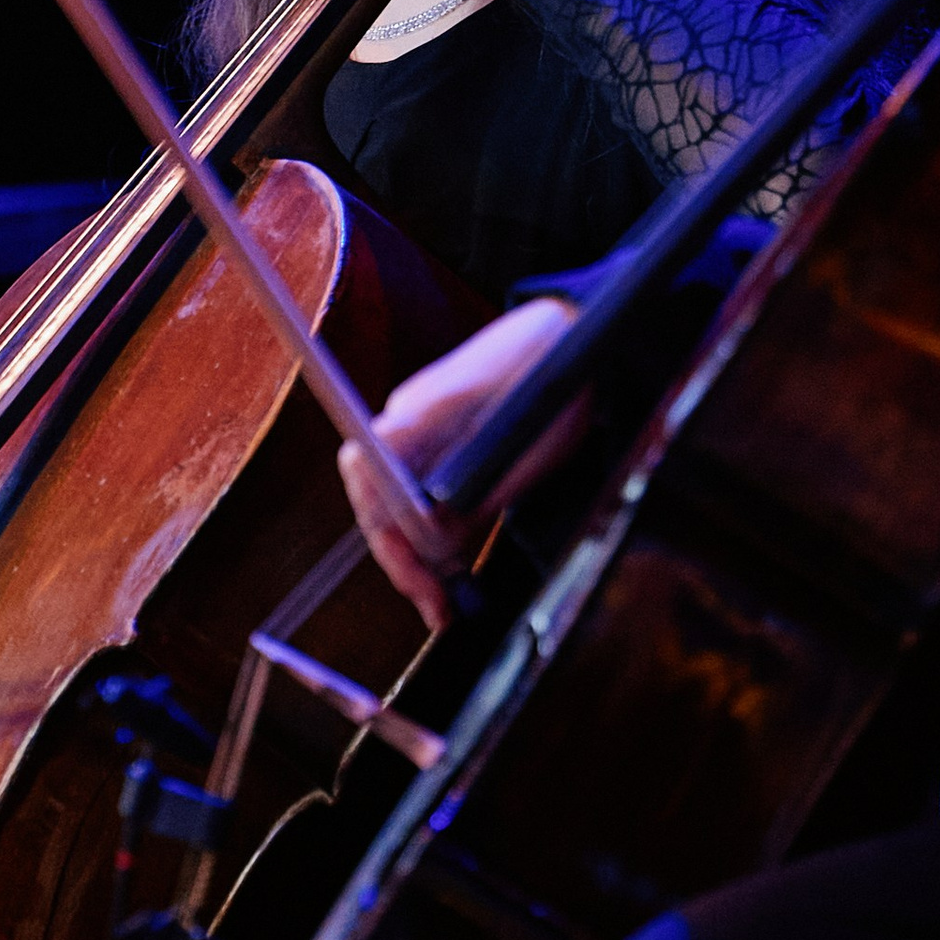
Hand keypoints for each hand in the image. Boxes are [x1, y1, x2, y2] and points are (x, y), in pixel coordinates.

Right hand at [340, 295, 582, 625]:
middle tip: (438, 609)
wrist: (570, 330)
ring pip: (399, 510)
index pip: (368, 476)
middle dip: (403, 561)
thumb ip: (477, 485)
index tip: (417, 573)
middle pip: (379, 503)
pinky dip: (435, 544)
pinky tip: (455, 575)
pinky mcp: (442, 452)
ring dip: (418, 560)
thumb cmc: (552, 374)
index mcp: (419, 412)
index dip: (386, 532)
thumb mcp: (527, 437)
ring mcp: (423, 438)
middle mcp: (410, 426)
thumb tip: (434, 534)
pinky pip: (422, 504)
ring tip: (447, 605)